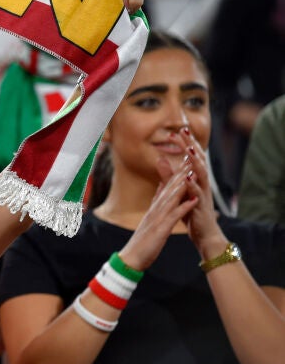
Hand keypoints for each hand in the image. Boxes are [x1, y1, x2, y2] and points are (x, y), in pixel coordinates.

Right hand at [119, 134, 197, 270]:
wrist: (131, 258)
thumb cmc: (141, 242)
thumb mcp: (149, 221)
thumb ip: (155, 205)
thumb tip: (159, 190)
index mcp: (154, 209)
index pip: (165, 188)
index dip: (175, 175)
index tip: (185, 163)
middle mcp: (155, 210)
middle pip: (169, 189)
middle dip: (180, 174)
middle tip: (190, 159)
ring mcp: (157, 219)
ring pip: (171, 199)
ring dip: (183, 185)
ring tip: (193, 172)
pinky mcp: (161, 229)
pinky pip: (174, 216)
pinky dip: (184, 207)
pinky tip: (193, 199)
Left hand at [177, 127, 227, 258]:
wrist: (204, 234)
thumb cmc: (192, 211)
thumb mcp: (178, 191)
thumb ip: (170, 176)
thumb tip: (160, 159)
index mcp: (196, 179)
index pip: (191, 157)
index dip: (186, 143)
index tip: (178, 129)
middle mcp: (202, 184)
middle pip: (198, 160)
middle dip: (191, 145)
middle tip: (184, 130)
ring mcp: (203, 194)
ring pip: (201, 174)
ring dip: (195, 161)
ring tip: (189, 150)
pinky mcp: (201, 206)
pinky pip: (198, 194)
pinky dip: (193, 185)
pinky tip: (187, 178)